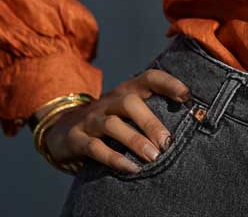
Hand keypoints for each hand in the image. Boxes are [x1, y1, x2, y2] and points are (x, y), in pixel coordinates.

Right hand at [41, 68, 192, 173]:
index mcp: (125, 91)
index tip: (187, 96)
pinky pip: (95, 148)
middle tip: (168, 143)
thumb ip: (149, 115)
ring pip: (113, 124)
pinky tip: (131, 169)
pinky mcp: (77, 139)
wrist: (60, 130)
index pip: (148, 78)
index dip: (168, 83)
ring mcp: (91, 119)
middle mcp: (108, 101)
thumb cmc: (107, 122)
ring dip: (135, 140)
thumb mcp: (126, 113)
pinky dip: (114, 159)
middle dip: (150, 122)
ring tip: (153, 157)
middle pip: (130, 103)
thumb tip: (187, 127)